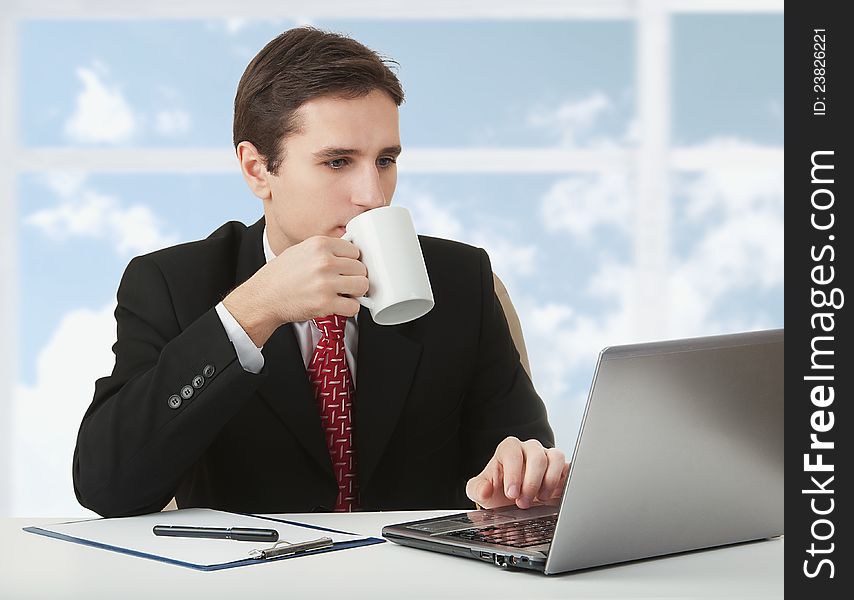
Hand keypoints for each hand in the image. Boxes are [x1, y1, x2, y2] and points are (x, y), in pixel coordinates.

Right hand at [223, 236, 368, 345]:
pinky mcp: (326, 303)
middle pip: (361, 268)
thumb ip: (325, 250)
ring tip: (343, 293)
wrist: (263, 297)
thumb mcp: (301, 250)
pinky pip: (354, 306)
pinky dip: (349, 308)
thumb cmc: (281, 275)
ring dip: (355, 292)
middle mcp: (324, 261)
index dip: (351, 261)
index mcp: (319, 244)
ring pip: (362, 286)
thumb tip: (350, 254)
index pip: (355, 250)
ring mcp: (326, 283)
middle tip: (344, 283)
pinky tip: (338, 304)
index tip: (345, 268)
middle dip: (354, 277)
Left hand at [466, 437, 567, 509]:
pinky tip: (556, 495)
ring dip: (549, 481)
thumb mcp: (481, 491)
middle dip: (531, 482)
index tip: (512, 493)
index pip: (512, 452)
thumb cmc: (497, 490)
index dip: (513, 473)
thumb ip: (478, 488)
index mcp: (509, 450)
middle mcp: (529, 449)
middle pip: (536, 456)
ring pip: (555, 457)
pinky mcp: (561, 469)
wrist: (512, 500)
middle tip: (524, 502)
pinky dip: (564, 481)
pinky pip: (568, 468)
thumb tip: (484, 490)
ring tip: (540, 498)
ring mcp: (547, 457)